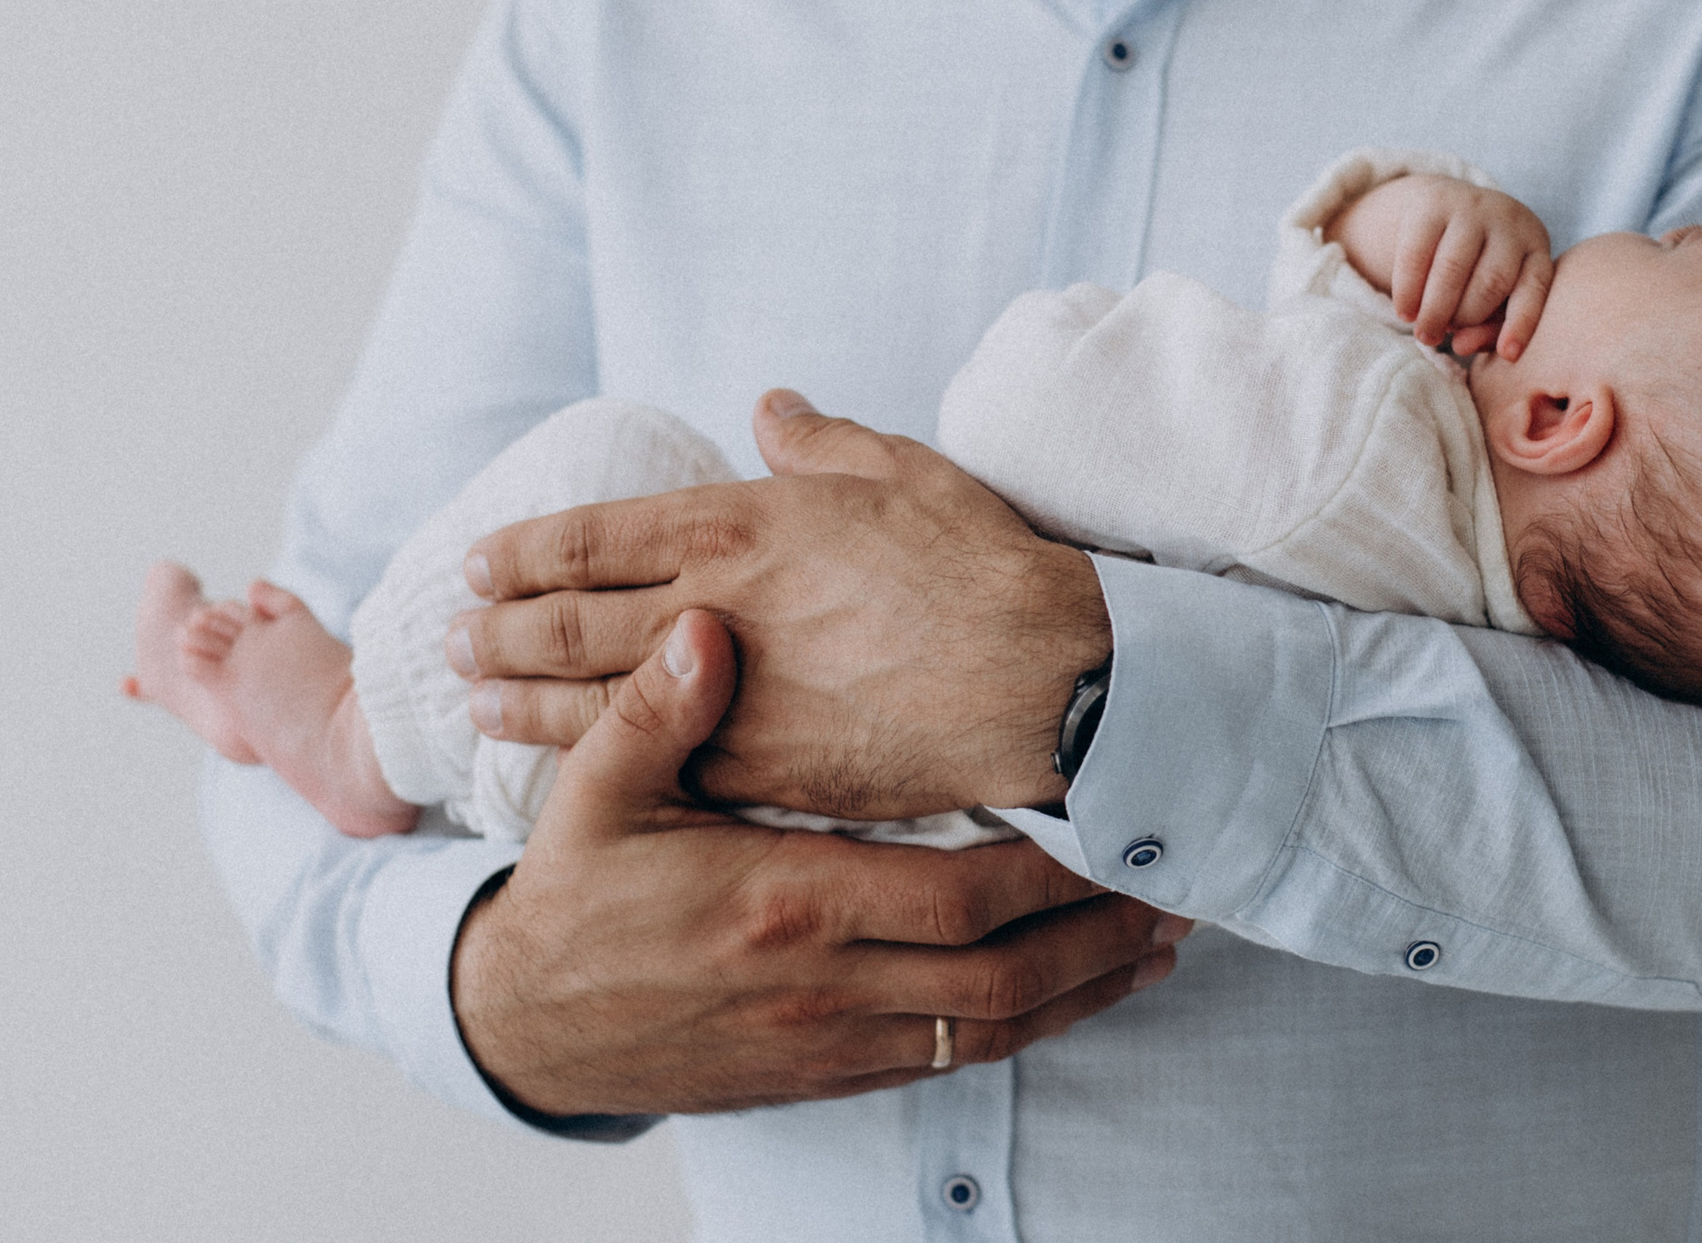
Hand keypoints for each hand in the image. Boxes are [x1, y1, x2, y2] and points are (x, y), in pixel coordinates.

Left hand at [450, 389, 1111, 816]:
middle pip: (567, 621)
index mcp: (739, 525)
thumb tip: (770, 408)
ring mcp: (729, 697)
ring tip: (474, 703)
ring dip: (520, 701)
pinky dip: (595, 766)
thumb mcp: (903, 472)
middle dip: (496, 629)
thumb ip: (821, 442)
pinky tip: (564, 772)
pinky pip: (655, 766)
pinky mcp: (759, 770)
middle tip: (448, 636)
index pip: (593, 537)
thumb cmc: (982, 567)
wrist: (1041, 680)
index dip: (523, 551)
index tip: (478, 560)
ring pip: (589, 701)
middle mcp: (712, 608)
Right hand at [452, 610, 1186, 1117]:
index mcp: (787, 906)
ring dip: (1084, 991)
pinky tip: (1071, 997)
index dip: (1049, 871)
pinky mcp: (826, 1075)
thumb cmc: (577, 899)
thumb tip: (707, 625)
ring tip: (1157, 948)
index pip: (956, 897)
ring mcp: (832, 1042)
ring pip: (992, 1031)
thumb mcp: (596, 796)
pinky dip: (1026, 1030)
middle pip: (1002, 976)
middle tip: (1176, 890)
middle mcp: (825, 986)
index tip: (1112, 829)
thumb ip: (657, 711)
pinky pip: (953, 1062)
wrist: (525, 1028)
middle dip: (1098, 936)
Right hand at [1325, 173, 1553, 357]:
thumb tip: (1460, 347)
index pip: (1534, 287)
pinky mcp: (1432, 203)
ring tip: (1423, 333)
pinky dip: (1408, 290)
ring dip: (1435, 309)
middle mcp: (1509, 220)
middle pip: (1491, 281)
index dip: (1522, 323)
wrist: (1447, 205)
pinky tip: (1404, 312)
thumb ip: (1488, 327)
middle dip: (1465, 318)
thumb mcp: (1494, 294)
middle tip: (1444, 339)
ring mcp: (1471, 207)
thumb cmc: (1476, 266)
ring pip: (1453, 267)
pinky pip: (1417, 253)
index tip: (1508, 355)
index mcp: (1534, 245)